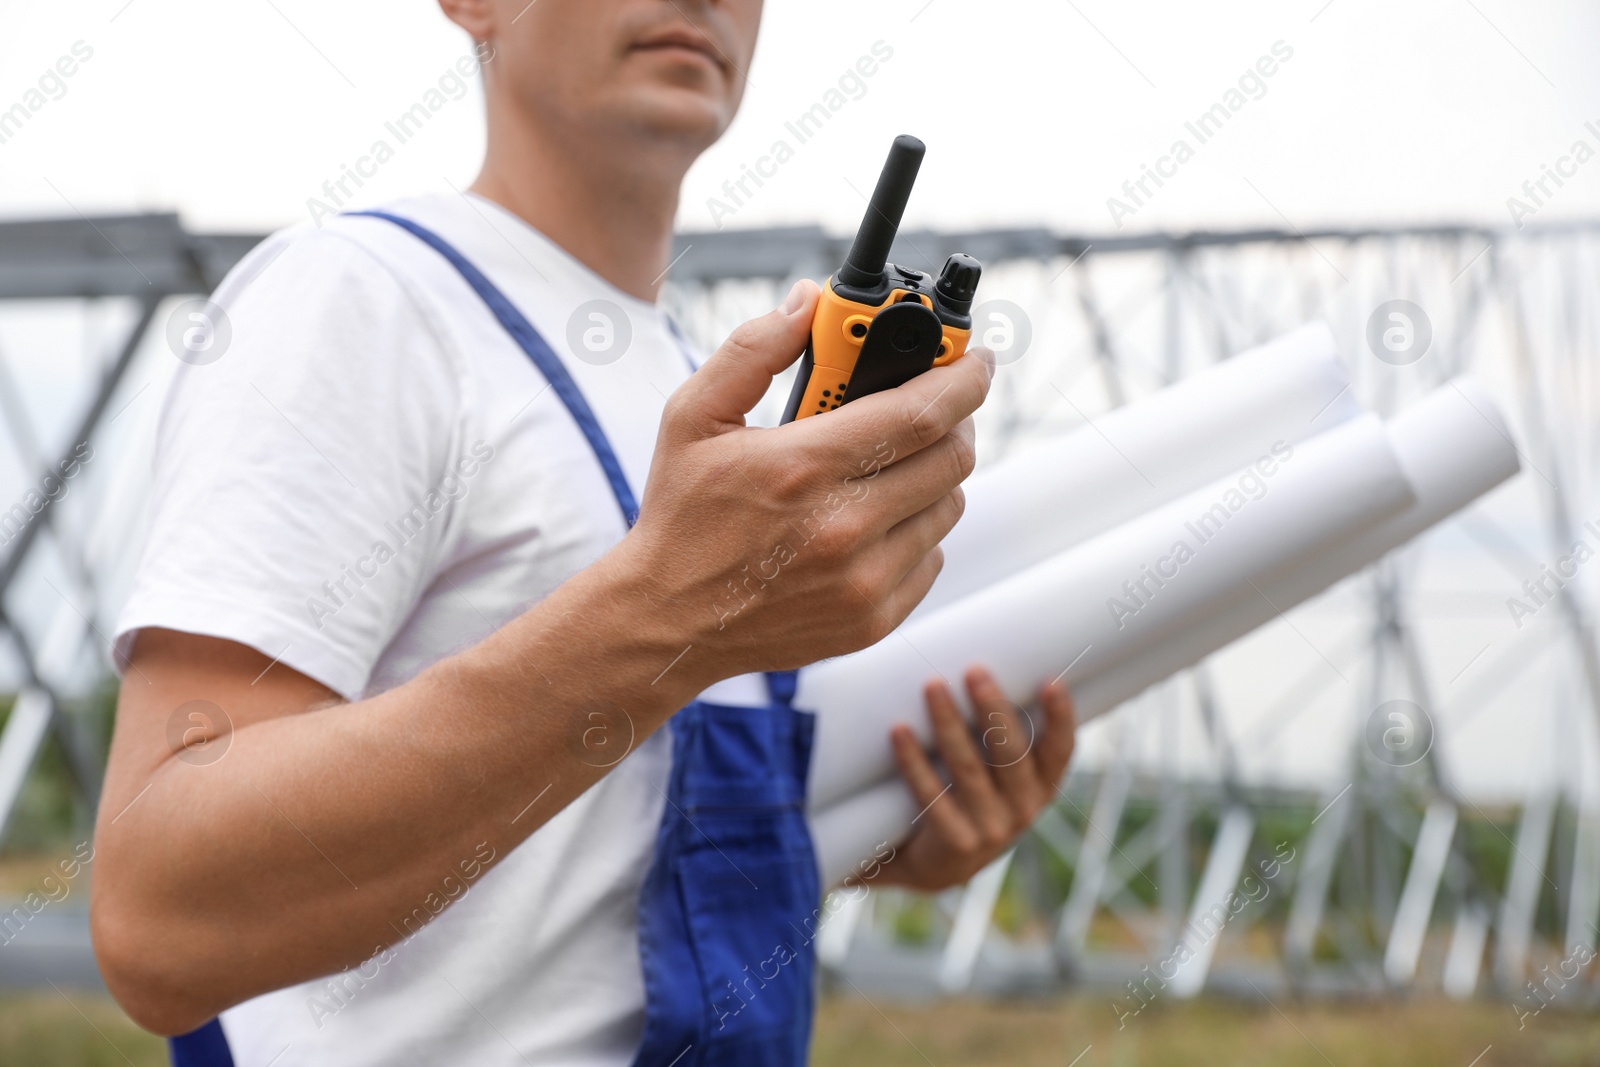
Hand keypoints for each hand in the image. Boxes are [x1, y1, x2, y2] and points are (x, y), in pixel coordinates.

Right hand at [619, 279, 995, 688]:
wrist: (668, 622)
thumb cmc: (682, 517)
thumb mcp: (693, 418)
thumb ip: (753, 350)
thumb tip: (807, 302)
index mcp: (804, 467)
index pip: (923, 412)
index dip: (964, 377)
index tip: (976, 361)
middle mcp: (843, 527)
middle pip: (952, 457)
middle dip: (954, 419)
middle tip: (933, 405)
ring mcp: (863, 581)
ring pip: (948, 507)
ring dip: (934, 474)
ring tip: (893, 463)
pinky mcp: (873, 620)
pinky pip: (932, 558)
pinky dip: (917, 530)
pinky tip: (877, 519)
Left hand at [872, 667, 1076, 891]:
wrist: (937, 866)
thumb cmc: (970, 797)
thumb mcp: (997, 774)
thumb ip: (999, 733)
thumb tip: (982, 661)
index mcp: (1041, 787)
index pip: (1060, 751)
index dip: (1060, 718)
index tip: (1051, 680)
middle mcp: (1024, 809)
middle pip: (1011, 753)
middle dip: (992, 708)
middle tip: (973, 670)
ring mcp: (991, 829)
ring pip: (968, 768)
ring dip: (949, 723)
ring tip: (932, 686)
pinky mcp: (956, 842)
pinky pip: (931, 794)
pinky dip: (913, 761)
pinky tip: (899, 731)